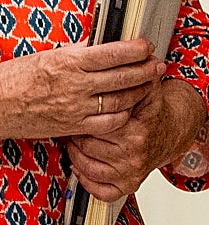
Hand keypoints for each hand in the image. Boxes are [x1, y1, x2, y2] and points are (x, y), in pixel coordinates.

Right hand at [0, 38, 163, 140]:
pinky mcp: (74, 126)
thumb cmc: (10, 80)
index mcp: (65, 63)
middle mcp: (74, 86)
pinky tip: (127, 108)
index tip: (144, 45)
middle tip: (155, 63)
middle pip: (122, 77)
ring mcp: (76, 108)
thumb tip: (93, 44)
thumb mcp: (41, 56)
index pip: (109, 54)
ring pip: (120, 100)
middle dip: (144, 69)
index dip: (132, 50)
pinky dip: (123, 114)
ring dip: (139, 91)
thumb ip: (70, 52)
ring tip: (147, 84)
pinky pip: (109, 123)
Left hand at [68, 78, 207, 200]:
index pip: (92, 125)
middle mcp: (132, 154)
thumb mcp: (143, 89)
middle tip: (72, 123)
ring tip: (75, 140)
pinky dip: (86, 179)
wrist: (168, 133)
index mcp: (133, 130)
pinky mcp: (127, 185)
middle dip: (75, 133)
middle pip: (85, 145)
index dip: (79, 116)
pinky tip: (81, 164)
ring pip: (86, 165)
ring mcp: (130, 172)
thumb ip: (130, 73)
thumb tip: (124, 51)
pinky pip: (100, 189)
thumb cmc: (148, 111)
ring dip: (76, 153)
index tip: (74, 109)